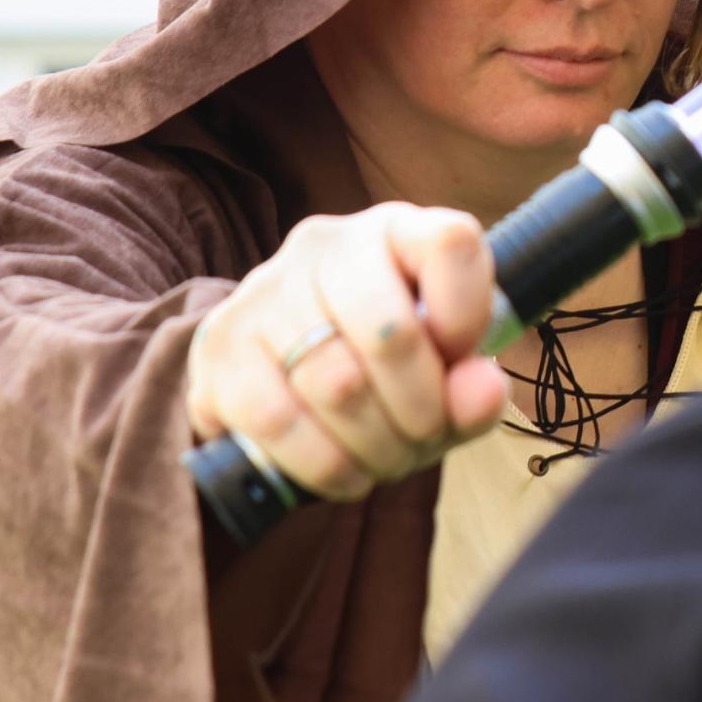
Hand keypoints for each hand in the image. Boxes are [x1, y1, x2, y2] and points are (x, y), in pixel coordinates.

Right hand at [186, 203, 510, 500]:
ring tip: (389, 458)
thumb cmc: (384, 368)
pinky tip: (347, 472)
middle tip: (426, 437)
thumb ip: (474, 387)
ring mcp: (264, 291)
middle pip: (391, 333)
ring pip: (335, 384)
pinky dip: (325, 464)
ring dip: (376, 445)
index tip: (467, 359)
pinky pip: (278, 420)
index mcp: (395, 230)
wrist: (281, 373)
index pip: (450, 243)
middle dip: (422, 409)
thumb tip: (483, 395)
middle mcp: (326, 245)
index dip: (469, 313)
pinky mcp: (218, 347)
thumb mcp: (443, 373)